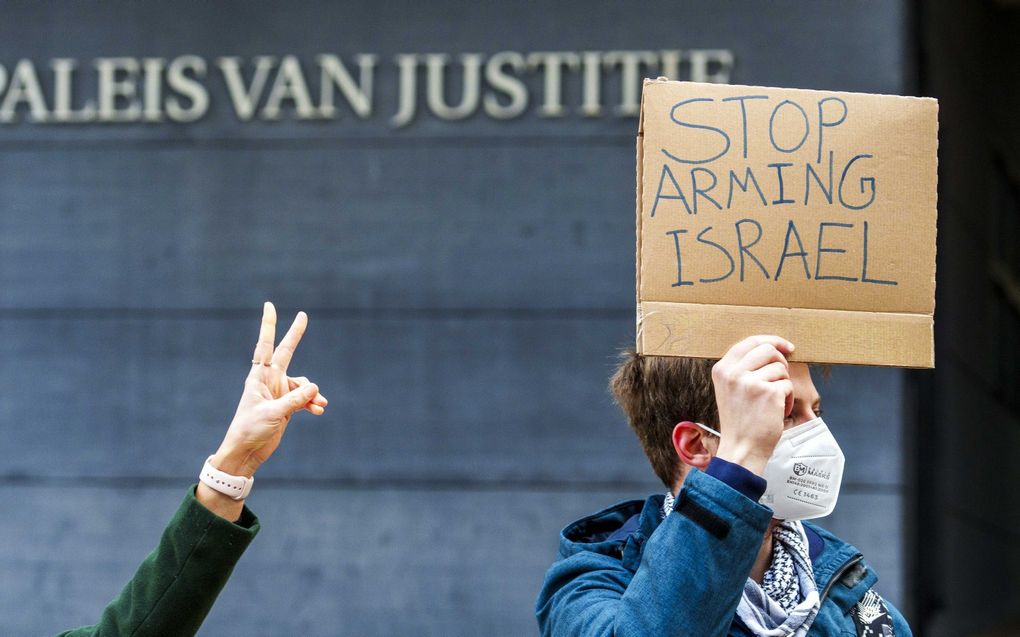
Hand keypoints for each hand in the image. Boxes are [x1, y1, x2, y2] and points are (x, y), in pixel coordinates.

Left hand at [211, 302, 327, 477]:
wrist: (245, 452)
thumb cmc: (250, 430)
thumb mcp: (273, 413)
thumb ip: (294, 399)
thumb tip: (314, 387)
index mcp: (259, 377)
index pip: (265, 345)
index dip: (268, 326)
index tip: (269, 306)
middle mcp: (269, 381)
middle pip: (286, 353)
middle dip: (295, 335)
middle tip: (303, 315)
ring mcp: (279, 393)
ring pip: (302, 383)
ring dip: (312, 392)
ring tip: (320, 405)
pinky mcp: (286, 407)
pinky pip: (305, 398)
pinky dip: (313, 403)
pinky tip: (318, 411)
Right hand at [711, 335, 794, 475]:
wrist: (741, 448)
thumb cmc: (740, 421)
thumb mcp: (730, 389)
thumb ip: (742, 368)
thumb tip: (772, 347)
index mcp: (722, 369)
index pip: (749, 341)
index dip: (772, 340)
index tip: (787, 347)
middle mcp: (733, 372)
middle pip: (768, 349)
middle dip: (781, 362)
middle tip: (780, 378)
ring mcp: (750, 382)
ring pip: (780, 368)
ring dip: (783, 384)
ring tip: (774, 402)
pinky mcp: (768, 393)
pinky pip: (787, 385)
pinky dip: (788, 399)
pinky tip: (778, 411)